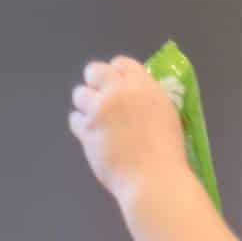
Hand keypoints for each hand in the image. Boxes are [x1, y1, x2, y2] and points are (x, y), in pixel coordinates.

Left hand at [69, 56, 187, 206]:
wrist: (153, 177)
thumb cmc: (167, 149)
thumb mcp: (165, 112)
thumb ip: (147, 98)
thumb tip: (133, 95)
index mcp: (143, 85)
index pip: (121, 63)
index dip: (118, 73)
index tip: (119, 84)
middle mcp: (118, 92)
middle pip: (95, 71)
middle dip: (96, 81)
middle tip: (102, 96)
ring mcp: (99, 111)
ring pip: (80, 94)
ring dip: (86, 102)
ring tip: (95, 116)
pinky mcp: (86, 131)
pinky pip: (74, 119)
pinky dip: (80, 124)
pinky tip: (91, 132)